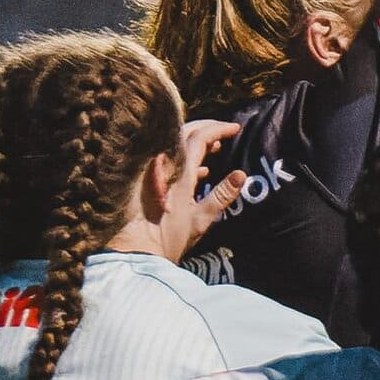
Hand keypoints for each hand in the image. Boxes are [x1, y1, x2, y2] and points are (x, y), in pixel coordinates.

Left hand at [162, 121, 244, 260]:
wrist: (137, 251)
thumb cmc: (169, 238)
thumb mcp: (201, 219)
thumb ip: (221, 195)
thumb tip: (241, 174)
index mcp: (180, 172)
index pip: (200, 138)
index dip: (219, 129)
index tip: (236, 128)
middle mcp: (166, 166)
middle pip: (186, 133)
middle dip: (207, 127)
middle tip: (224, 131)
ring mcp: (157, 173)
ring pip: (178, 145)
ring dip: (198, 140)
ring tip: (216, 147)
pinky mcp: (152, 183)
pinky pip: (172, 159)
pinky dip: (189, 157)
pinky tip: (202, 171)